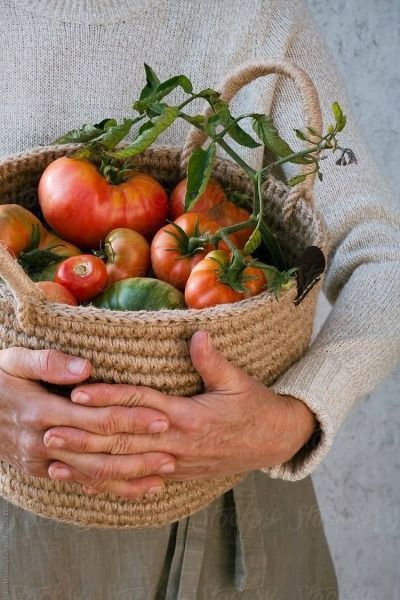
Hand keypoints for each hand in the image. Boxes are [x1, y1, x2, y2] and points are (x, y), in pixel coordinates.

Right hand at [0, 347, 173, 496]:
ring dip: (130, 476)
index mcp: (42, 411)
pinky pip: (81, 482)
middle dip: (139, 452)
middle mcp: (44, 442)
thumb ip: (48, 361)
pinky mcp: (43, 471)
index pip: (96, 418)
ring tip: (163, 474)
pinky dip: (109, 488)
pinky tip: (134, 489)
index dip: (131, 419)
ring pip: (93, 474)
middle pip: (100, 450)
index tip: (162, 417)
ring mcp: (43, 461)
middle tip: (174, 451)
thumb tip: (86, 367)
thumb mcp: (13, 361)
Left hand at [44, 332, 316, 496]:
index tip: (78, 392)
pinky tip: (87, 483)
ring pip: (126, 465)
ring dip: (90, 464)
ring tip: (57, 461)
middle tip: (51, 431)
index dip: (109, 397)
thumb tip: (196, 333)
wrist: (273, 441)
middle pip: (125, 439)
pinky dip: (111, 483)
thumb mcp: (239, 381)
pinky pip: (139, 481)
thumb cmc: (255, 407)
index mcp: (190, 415)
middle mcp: (177, 442)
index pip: (141, 404)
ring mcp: (176, 463)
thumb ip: (213, 361)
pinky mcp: (177, 474)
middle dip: (86, 436)